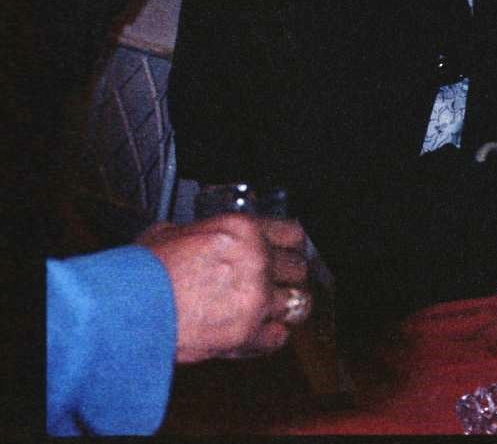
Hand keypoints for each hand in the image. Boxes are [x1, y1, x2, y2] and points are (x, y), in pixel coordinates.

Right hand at [136, 214, 309, 363]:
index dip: (288, 247)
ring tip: (269, 311)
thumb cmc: (140, 274)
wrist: (125, 311)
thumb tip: (200, 235)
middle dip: (287, 278)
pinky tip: (256, 334)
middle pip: (298, 268)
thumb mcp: (169, 233)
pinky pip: (279, 336)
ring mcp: (255, 296)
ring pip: (299, 302)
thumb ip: (200, 233)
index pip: (292, 233)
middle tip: (274, 285)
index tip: (284, 254)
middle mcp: (255, 260)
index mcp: (241, 230)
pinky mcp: (247, 332)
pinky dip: (269, 338)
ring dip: (284, 308)